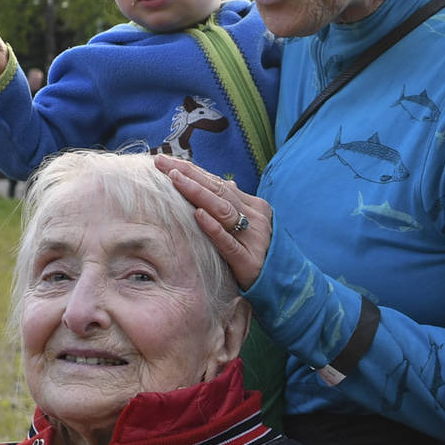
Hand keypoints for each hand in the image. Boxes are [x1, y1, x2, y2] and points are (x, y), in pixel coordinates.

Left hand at [154, 156, 270, 289]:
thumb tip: (226, 182)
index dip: (191, 170)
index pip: (217, 183)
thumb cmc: (256, 254)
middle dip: (188, 174)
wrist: (283, 284)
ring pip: (223, 210)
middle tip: (161, 162)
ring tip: (175, 179)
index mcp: (252, 206)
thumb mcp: (246, 227)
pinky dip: (213, 228)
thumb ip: (233, 206)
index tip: (164, 160)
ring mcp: (253, 238)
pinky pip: (229, 243)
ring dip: (197, 192)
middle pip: (217, 190)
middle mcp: (254, 217)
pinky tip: (198, 215)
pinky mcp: (249, 261)